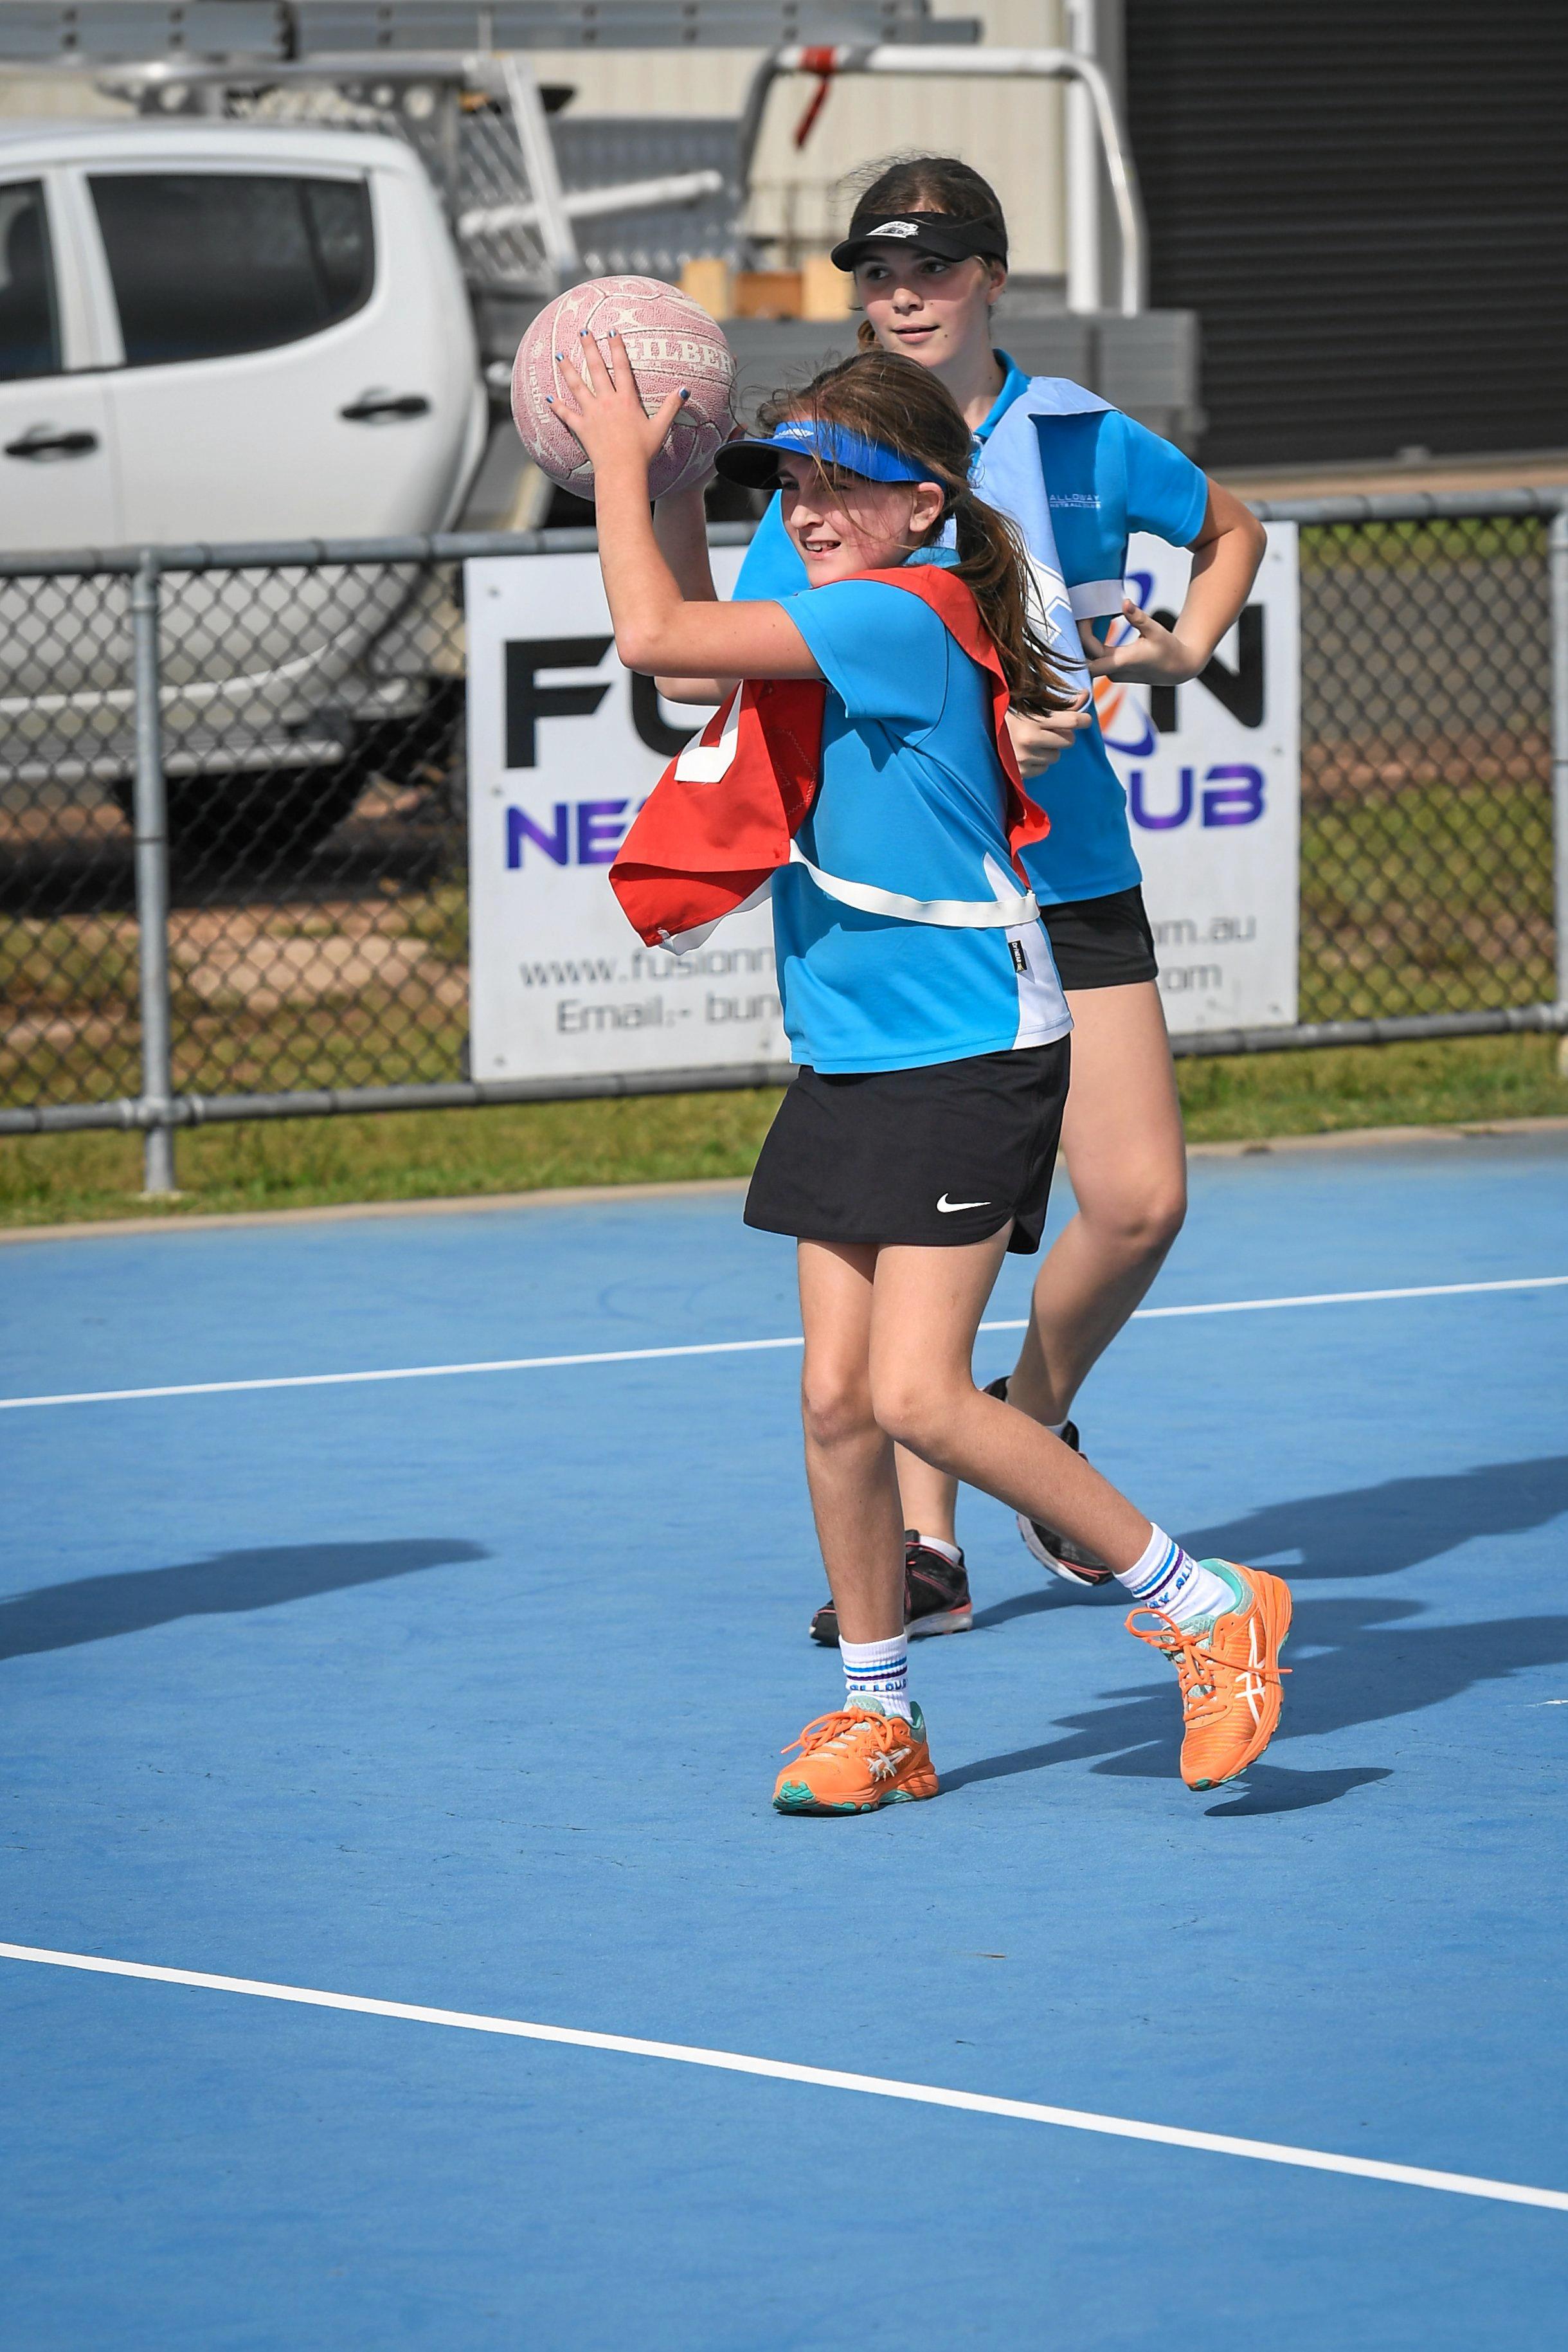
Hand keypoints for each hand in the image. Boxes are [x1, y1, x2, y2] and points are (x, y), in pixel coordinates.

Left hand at [549, 329, 688, 484]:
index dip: (616, 347)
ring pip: (577, 386)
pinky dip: (557, 407)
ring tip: (559, 355)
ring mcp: (592, 413)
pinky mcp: (582, 428)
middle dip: (589, 348)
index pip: (621, 366)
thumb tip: (684, 390)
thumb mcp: (661, 427)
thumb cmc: (642, 451)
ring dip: (567, 369)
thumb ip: (671, 406)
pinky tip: (548, 398)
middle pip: (597, 369)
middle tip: (583, 332)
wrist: (622, 470)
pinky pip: (566, 415)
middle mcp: (607, 401)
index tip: (611, 331)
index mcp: (626, 399)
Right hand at [1006, 690, 1091, 776]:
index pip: (1072, 721)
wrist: (975, 734)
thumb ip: (1059, 704)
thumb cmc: (1007, 715)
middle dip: (1062, 735)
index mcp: (1033, 719)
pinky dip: (1039, 762)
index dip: (1083, 720)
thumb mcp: (1030, 705)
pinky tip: (1025, 753)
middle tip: (1048, 729)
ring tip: (1032, 741)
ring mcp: (1024, 758)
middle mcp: (1030, 739)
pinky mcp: (1020, 773)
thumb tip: (1085, 695)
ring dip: (1049, 749)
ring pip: (1056, 757)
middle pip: (1068, 741)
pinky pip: (1044, 769)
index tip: (1085, 720)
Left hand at [1082, 599, 1205, 685]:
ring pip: (1089, 658)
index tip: (1086, 615)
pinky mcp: (1113, 671)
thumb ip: (1138, 617)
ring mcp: (1112, 673)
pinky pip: (1095, 658)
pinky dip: (1092, 642)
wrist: (1177, 669)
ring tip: (1086, 616)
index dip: (1082, 636)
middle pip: (1085, 657)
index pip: (1090, 656)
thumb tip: (1125, 602)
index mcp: (1122, 662)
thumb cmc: (1169, 649)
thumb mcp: (1156, 630)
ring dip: (1085, 638)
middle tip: (1082, 612)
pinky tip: (1093, 624)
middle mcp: (1113, 672)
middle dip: (1079, 635)